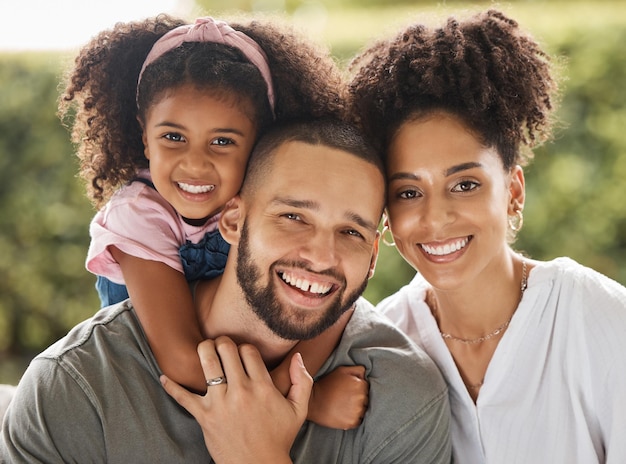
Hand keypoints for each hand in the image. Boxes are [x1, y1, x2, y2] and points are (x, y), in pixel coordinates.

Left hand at [161, 336, 312, 463]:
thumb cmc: (279, 438)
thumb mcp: (298, 410)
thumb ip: (302, 381)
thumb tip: (298, 356)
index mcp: (263, 387)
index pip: (248, 351)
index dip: (244, 346)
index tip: (243, 352)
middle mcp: (241, 391)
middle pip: (226, 350)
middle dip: (223, 342)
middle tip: (221, 344)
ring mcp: (221, 403)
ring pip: (207, 364)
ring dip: (204, 350)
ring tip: (205, 349)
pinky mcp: (204, 417)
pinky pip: (184, 398)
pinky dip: (172, 386)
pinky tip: (164, 376)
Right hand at [307, 365, 368, 429]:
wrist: (313, 402)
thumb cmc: (327, 384)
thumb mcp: (341, 370)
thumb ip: (357, 370)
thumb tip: (366, 375)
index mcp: (359, 385)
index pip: (366, 387)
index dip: (357, 388)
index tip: (348, 390)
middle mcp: (360, 398)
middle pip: (365, 399)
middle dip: (357, 398)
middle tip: (344, 398)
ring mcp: (357, 411)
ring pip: (363, 410)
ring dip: (356, 408)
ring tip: (343, 406)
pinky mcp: (352, 422)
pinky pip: (358, 420)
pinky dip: (352, 418)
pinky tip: (343, 413)